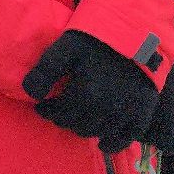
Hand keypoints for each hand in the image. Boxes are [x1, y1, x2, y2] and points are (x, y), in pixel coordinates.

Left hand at [23, 30, 158, 153]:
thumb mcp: (65, 47)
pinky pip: (127, 137)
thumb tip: (30, 94)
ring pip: (98, 131)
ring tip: (77, 119)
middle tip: (59, 112)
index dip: (47, 110)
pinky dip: (113, 143)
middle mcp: (107, 108)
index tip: (42, 106)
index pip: (60, 113)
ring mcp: (127, 111)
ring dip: (84, 128)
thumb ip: (45, 70)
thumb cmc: (96, 38)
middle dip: (64, 119)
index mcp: (86, 93)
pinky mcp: (144, 111)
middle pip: (77, 125)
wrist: (135, 30)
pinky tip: (103, 144)